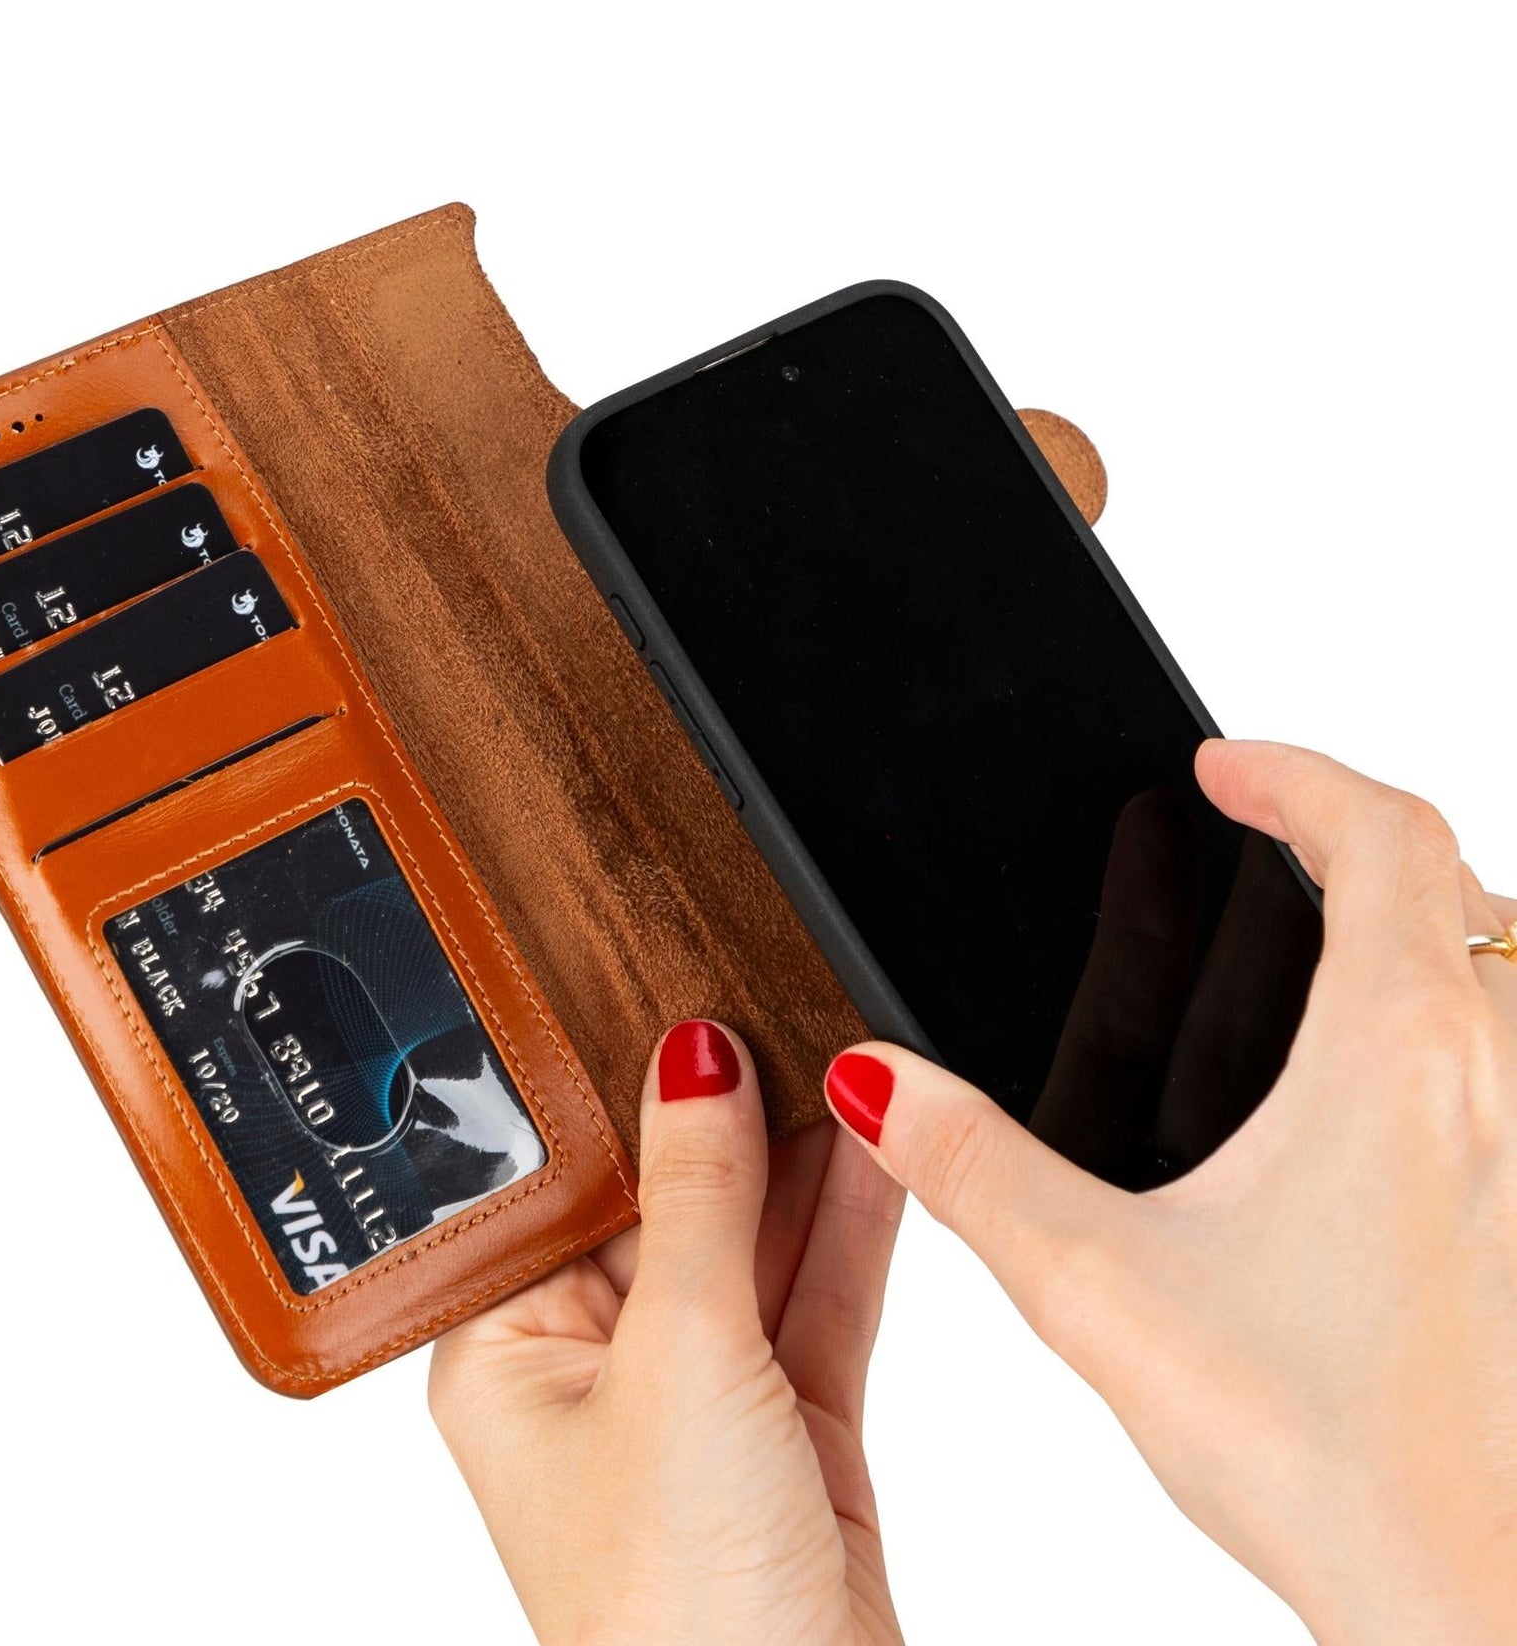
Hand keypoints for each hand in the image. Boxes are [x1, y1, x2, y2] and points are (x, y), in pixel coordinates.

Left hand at [430, 1021, 905, 1645]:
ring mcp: (698, 1403)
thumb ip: (699, 1199)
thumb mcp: (682, 1360)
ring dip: (805, 1168)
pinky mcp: (788, 1434)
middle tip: (789, 1016)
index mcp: (511, 1353)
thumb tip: (694, 1060)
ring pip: (757, 1251)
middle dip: (734, 1124)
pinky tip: (881, 1153)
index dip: (633, 1097)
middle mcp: (597, 1372)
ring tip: (849, 1058)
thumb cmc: (675, 1611)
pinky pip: (818, 1305)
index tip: (693, 1011)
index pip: (575, 1189)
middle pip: (672, 1209)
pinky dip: (853, 1235)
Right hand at [825, 741, 1516, 1644]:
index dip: (1294, 773)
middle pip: (1457, 879)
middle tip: (1262, 832)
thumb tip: (873, 1082)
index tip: (1219, 764)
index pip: (1381, 833)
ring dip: (1419, 913)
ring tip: (1312, 932)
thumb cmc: (1330, 1455)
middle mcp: (1500, 1081)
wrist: (1470, 1592)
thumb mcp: (1101, 1284)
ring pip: (1506, 959)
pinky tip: (1369, 1079)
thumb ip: (968, 1166)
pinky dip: (1457, 1003)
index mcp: (1400, 1058)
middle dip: (1353, 829)